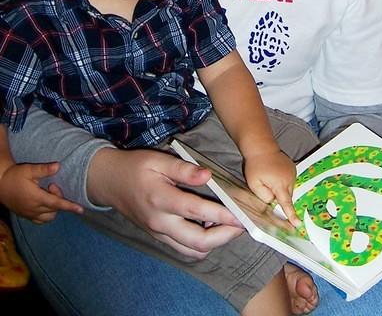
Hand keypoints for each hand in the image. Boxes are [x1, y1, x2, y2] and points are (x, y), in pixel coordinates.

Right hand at [0, 162, 83, 222]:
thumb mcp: (29, 170)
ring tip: (47, 193)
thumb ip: (44, 169)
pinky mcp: (26, 216)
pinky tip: (45, 203)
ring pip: (49, 217)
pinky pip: (41, 220)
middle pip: (55, 210)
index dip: (70, 206)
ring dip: (54, 208)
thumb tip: (58, 166)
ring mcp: (29, 214)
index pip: (57, 204)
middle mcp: (34, 209)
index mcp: (36, 198)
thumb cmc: (15, 176)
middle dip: (58, 198)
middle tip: (51, 185)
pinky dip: (47, 214)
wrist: (0, 184)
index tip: (81, 209)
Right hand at [88, 148, 243, 258]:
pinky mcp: (159, 237)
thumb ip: (183, 169)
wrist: (109, 182)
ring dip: (214, 243)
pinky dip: (200, 244)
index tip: (240, 214)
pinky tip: (209, 227)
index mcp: (160, 199)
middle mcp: (160, 222)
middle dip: (224, 237)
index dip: (221, 215)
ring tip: (228, 226)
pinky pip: (183, 249)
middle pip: (197, 242)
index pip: (196, 211)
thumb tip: (208, 176)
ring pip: (192, 251)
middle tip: (241, 225)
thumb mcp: (158, 160)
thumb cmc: (135, 167)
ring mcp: (159, 233)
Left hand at [244, 150, 299, 226]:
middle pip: (287, 196)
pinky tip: (275, 173)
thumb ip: (264, 196)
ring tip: (269, 176)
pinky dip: (283, 181)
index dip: (291, 215)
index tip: (298, 224)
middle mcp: (289, 179)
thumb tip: (273, 201)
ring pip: (288, 189)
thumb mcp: (253, 183)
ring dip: (281, 188)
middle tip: (266, 185)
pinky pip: (289, 181)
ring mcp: (293, 173)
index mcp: (279, 184)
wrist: (261, 146)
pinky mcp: (293, 168)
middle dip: (279, 196)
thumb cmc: (255, 165)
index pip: (286, 203)